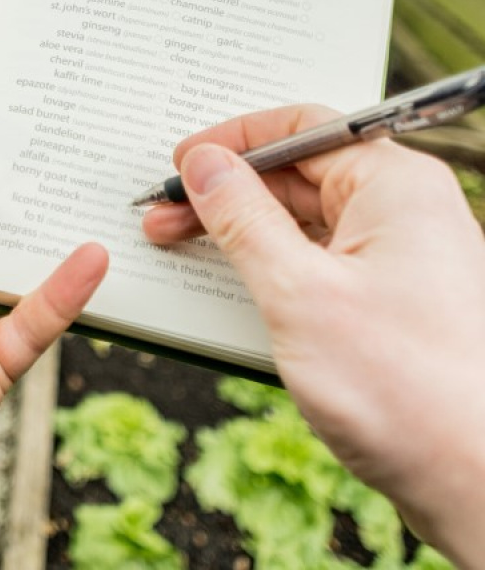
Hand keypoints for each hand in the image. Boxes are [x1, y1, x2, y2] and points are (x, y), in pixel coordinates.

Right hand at [142, 105, 484, 568]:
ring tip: (185, 248)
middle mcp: (403, 210)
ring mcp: (400, 256)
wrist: (483, 489)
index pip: (300, 128)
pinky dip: (270, 265)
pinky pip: (319, 260)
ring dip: (241, 231)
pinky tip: (232, 282)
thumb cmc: (407, 392)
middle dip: (225, 193)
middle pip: (297, 174)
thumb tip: (204, 164)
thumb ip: (242, 217)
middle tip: (165, 217)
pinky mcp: (391, 300)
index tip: (181, 163)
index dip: (231, 141)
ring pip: (304, 219)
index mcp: (393, 185)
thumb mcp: (297, 292)